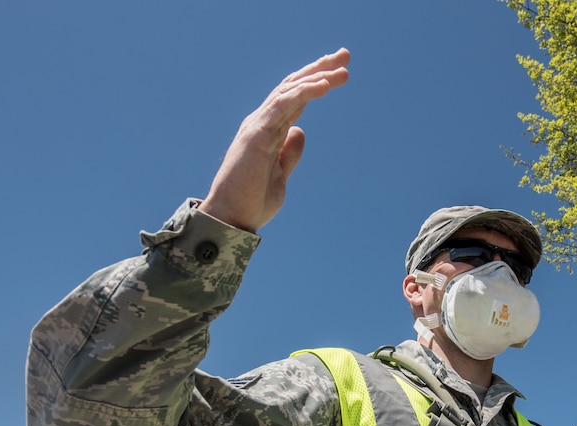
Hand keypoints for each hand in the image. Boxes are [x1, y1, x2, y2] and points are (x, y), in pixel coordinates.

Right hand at [201, 49, 350, 232]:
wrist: (231, 219)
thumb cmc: (252, 200)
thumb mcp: (280, 175)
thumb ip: (290, 153)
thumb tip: (301, 131)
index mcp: (270, 131)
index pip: (296, 98)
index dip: (317, 82)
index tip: (340, 71)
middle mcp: (263, 122)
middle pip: (293, 87)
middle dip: (319, 69)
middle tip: (345, 55)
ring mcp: (258, 126)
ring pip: (289, 91)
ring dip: (316, 76)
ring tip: (342, 68)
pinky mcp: (256, 135)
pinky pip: (282, 106)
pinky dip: (303, 92)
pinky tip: (323, 85)